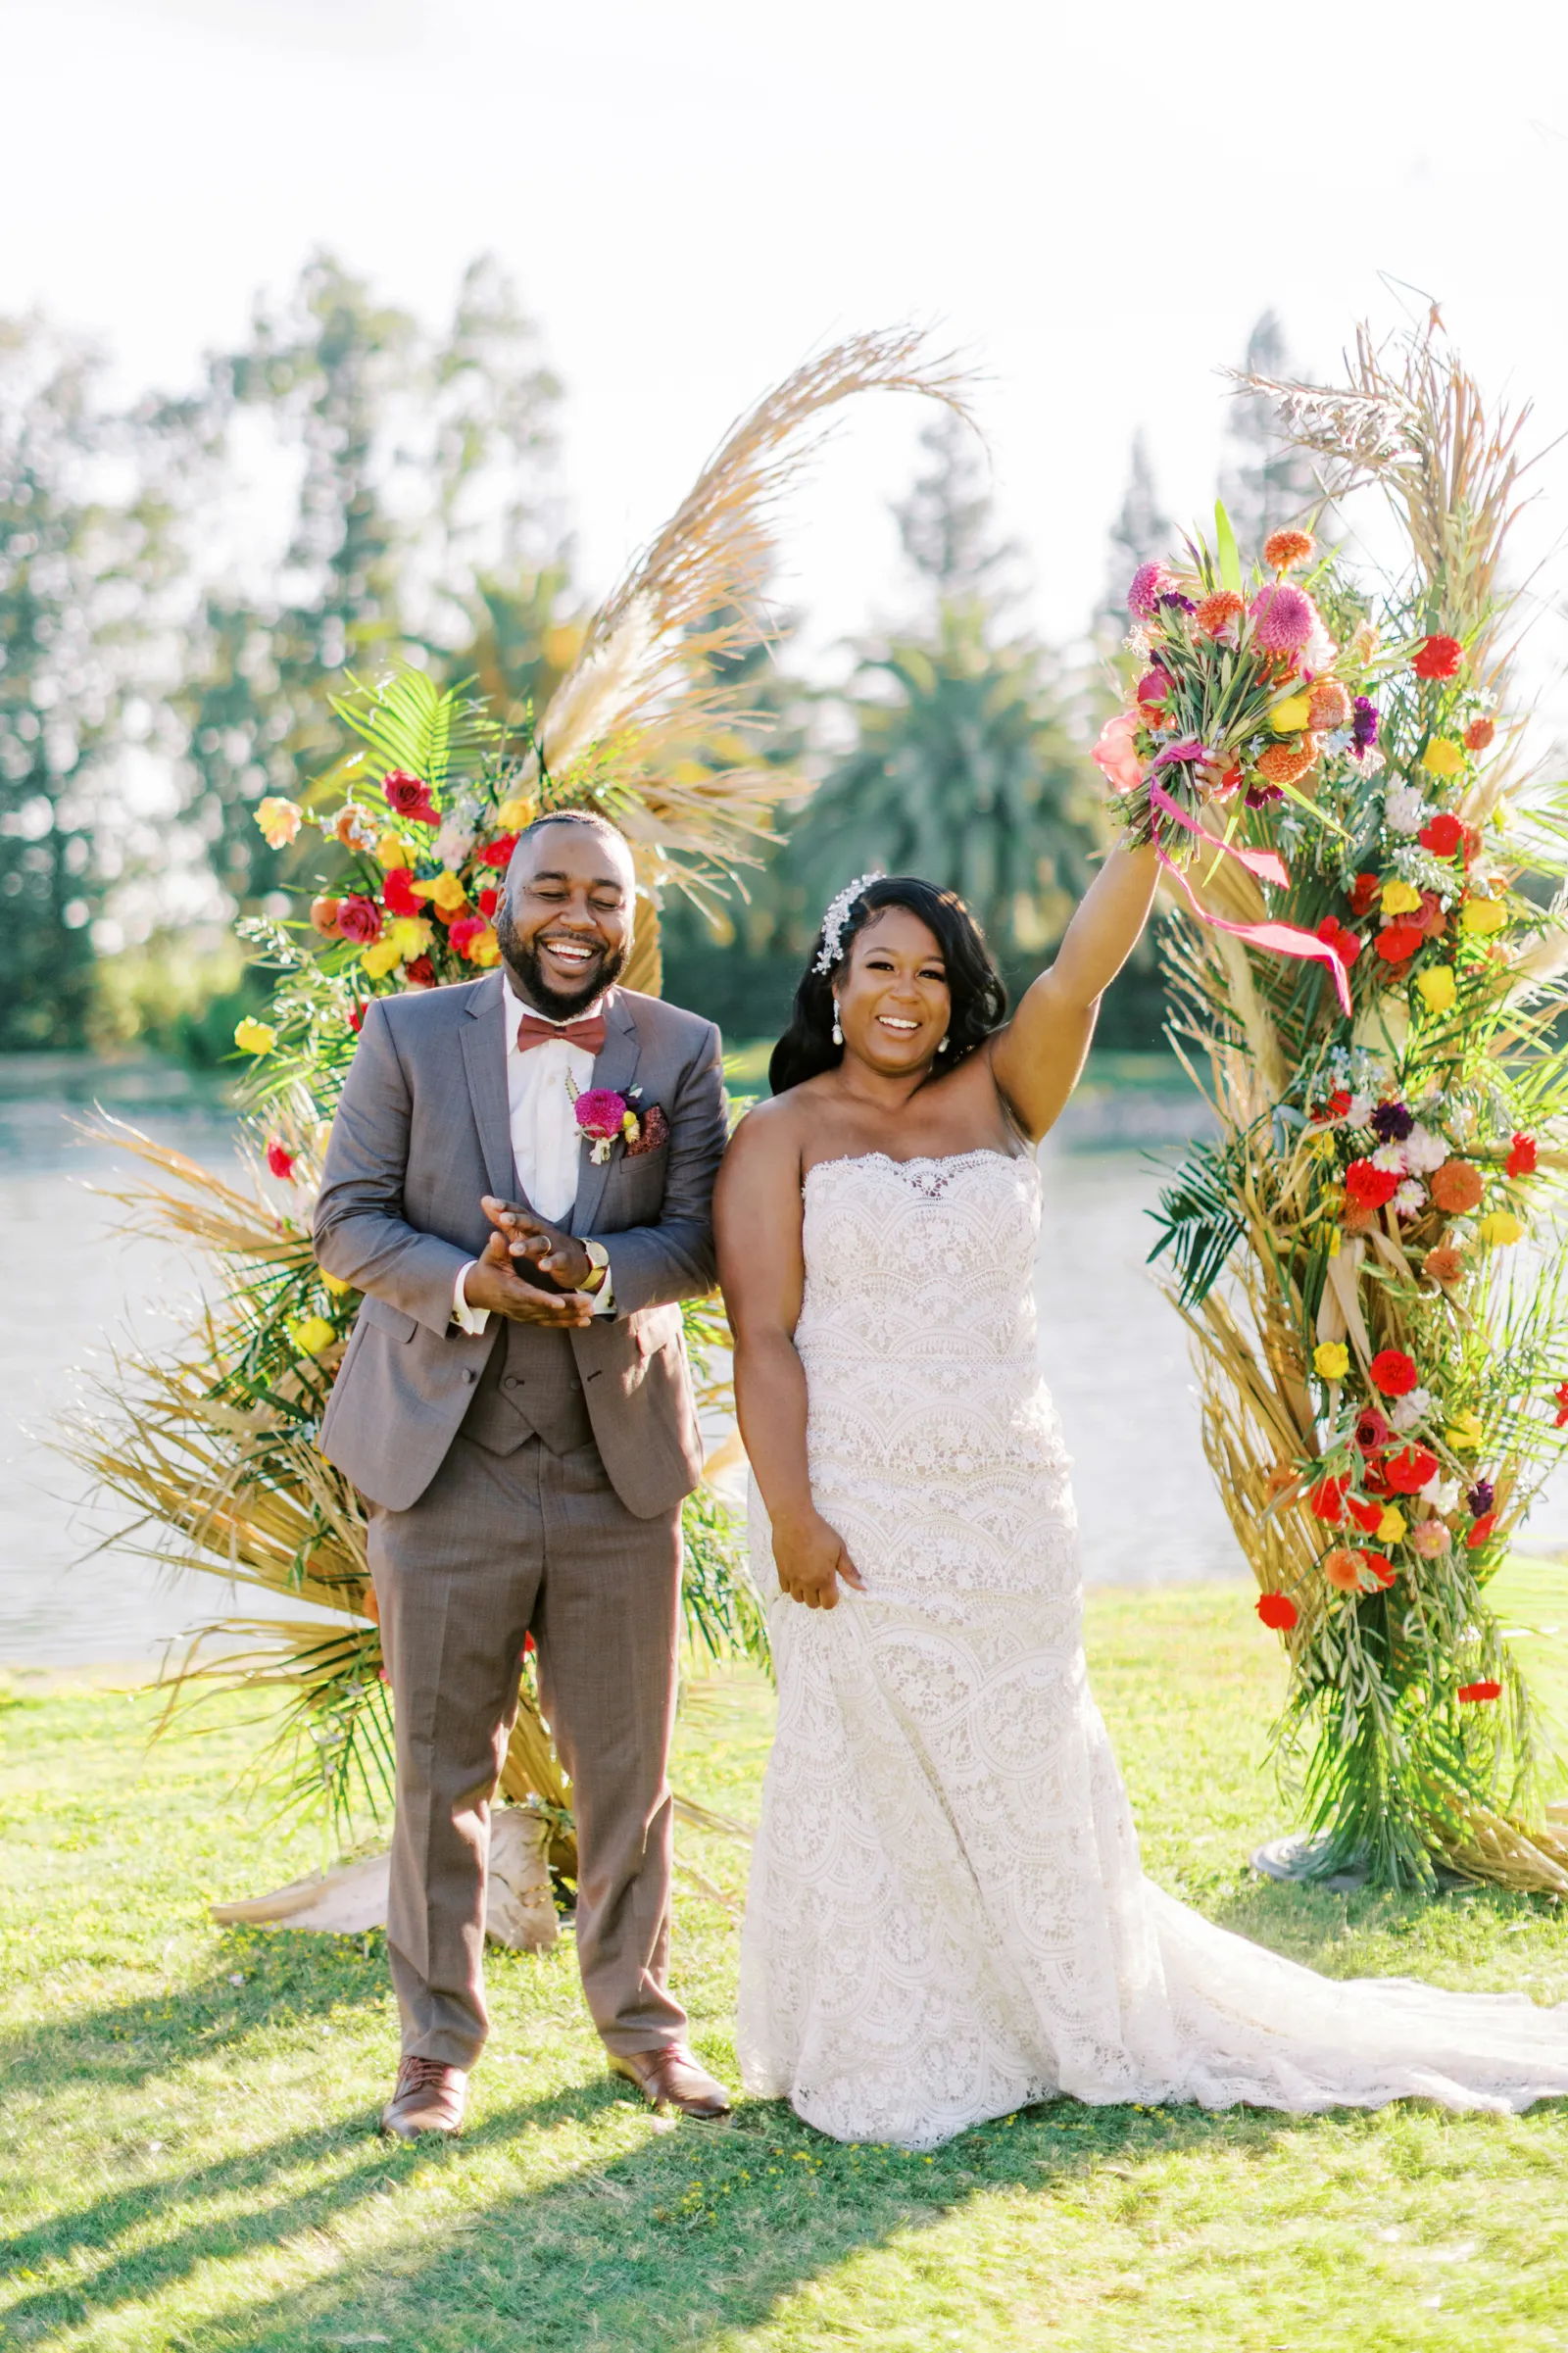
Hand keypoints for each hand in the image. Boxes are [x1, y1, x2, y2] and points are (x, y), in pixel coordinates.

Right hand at [461, 1230, 592, 1326]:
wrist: (476, 1291)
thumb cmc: (485, 1270)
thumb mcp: (489, 1257)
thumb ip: (496, 1248)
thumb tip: (497, 1234)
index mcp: (509, 1290)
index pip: (528, 1297)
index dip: (544, 1301)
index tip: (560, 1302)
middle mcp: (518, 1306)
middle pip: (545, 1310)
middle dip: (567, 1307)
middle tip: (588, 1302)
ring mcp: (524, 1314)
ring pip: (550, 1318)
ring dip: (572, 1316)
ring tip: (591, 1311)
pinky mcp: (529, 1318)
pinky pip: (550, 1322)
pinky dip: (567, 1322)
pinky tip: (585, 1322)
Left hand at [481, 1195, 591, 1292]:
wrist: (575, 1260)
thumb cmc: (544, 1244)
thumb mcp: (522, 1231)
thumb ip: (503, 1218)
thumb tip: (485, 1199)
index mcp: (532, 1225)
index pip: (519, 1212)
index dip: (506, 1207)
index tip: (491, 1202)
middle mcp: (543, 1231)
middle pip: (530, 1222)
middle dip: (517, 1220)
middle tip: (503, 1219)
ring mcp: (555, 1245)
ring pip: (541, 1242)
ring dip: (527, 1245)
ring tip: (513, 1249)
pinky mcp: (564, 1260)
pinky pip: (558, 1260)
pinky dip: (550, 1263)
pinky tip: (542, 1266)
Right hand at [771, 1506, 864, 1609]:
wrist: (794, 1520)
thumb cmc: (819, 1532)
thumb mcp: (840, 1549)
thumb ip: (850, 1571)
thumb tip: (864, 1587)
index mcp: (824, 1578)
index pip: (829, 1603)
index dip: (832, 1599)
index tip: (833, 1589)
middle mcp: (807, 1582)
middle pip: (813, 1604)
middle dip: (818, 1597)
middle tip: (821, 1584)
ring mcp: (792, 1578)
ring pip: (798, 1599)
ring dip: (804, 1593)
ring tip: (809, 1581)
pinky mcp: (781, 1571)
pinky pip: (785, 1589)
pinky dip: (792, 1586)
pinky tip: (797, 1575)